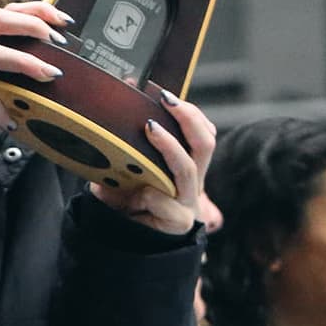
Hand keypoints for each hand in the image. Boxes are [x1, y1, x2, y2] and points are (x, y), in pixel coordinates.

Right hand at [0, 0, 73, 132]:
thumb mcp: (7, 85)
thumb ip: (23, 69)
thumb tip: (64, 60)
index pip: (5, 12)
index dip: (35, 11)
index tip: (64, 21)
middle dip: (31, 26)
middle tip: (58, 43)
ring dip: (25, 62)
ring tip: (49, 75)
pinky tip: (11, 122)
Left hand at [88, 87, 214, 235]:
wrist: (121, 238)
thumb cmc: (122, 197)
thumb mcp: (121, 164)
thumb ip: (124, 135)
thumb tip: (121, 88)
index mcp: (185, 164)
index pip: (202, 132)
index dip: (189, 111)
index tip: (162, 92)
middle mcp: (191, 180)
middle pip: (205, 143)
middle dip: (189, 117)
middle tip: (166, 99)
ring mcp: (186, 201)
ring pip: (188, 169)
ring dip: (170, 146)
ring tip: (150, 128)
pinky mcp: (178, 222)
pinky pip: (168, 203)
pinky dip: (152, 194)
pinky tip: (139, 193)